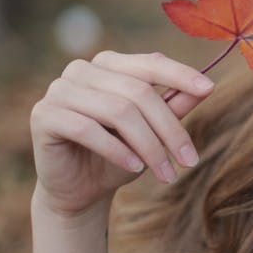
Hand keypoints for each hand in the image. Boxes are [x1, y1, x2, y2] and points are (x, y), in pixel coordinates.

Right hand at [29, 51, 214, 216]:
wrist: (79, 189)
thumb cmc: (120, 155)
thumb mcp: (152, 131)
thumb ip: (173, 106)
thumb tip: (205, 86)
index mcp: (109, 64)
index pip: (150, 62)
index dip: (180, 74)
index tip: (209, 88)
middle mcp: (82, 70)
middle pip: (138, 92)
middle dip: (169, 129)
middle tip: (189, 161)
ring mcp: (59, 89)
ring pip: (117, 111)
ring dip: (148, 146)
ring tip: (165, 173)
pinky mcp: (44, 115)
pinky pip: (86, 128)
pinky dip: (116, 150)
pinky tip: (134, 168)